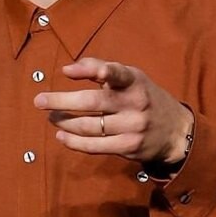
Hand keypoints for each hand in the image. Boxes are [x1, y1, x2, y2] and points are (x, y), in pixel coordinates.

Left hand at [35, 58, 192, 166]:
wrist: (175, 131)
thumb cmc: (144, 98)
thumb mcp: (132, 78)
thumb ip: (103, 70)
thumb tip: (68, 69)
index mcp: (134, 81)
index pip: (115, 73)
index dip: (93, 70)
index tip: (66, 71)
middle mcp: (134, 103)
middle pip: (91, 102)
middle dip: (61, 101)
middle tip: (39, 101)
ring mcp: (132, 127)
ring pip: (89, 127)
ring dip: (65, 123)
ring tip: (51, 118)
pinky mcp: (128, 147)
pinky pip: (94, 146)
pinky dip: (74, 142)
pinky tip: (62, 137)